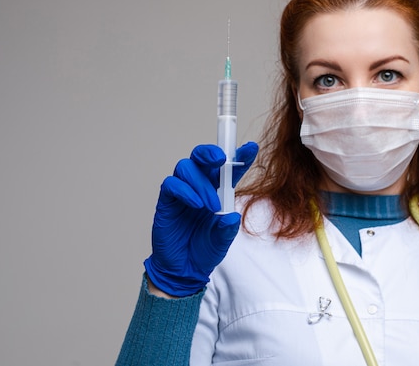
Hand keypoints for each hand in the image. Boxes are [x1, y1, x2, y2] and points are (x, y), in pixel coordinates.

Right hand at [144, 142, 257, 296]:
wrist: (183, 270)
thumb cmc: (204, 250)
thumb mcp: (222, 241)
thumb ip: (227, 229)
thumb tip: (232, 216)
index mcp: (218, 191)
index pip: (229, 168)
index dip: (239, 156)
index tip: (251, 147)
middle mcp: (199, 187)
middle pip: (202, 157)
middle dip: (211, 152)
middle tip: (222, 159)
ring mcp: (182, 192)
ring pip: (186, 167)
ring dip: (200, 182)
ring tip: (210, 205)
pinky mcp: (167, 202)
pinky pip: (172, 185)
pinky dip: (184, 191)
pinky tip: (196, 204)